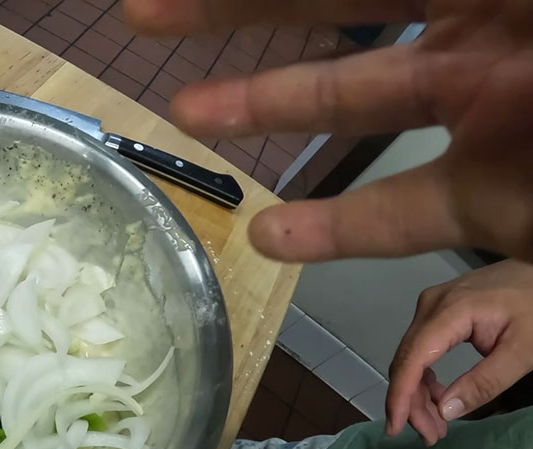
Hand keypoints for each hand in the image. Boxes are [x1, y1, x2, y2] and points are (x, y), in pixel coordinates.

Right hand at [121, 0, 532, 263]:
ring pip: (351, 105)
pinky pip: (399, 216)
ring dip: (260, 106)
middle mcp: (475, 29)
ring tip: (184, 113)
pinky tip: (268, 237)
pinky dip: (331, 230)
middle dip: (233, 11)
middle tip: (145, 15)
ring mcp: (481, 114)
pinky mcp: (492, 201)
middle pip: (330, 7)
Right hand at [387, 260, 532, 443]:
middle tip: (431, 436)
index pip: (412, 360)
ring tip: (436, 424)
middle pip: (406, 361)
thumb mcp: (522, 350)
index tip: (395, 428)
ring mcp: (431, 306)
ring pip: (411, 357)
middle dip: (412, 403)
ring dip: (418, 392)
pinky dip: (425, 375)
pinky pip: (421, 347)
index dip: (400, 397)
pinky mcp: (438, 310)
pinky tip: (439, 396)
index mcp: (449, 312)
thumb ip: (485, 382)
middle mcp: (430, 306)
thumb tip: (445, 411)